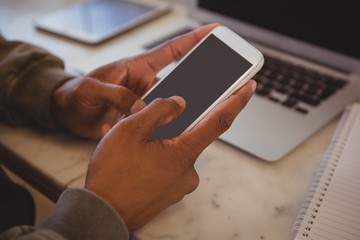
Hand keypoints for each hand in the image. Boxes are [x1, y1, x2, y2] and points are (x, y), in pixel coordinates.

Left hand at [52, 23, 219, 139]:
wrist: (65, 114)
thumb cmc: (76, 93)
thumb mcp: (93, 89)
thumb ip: (117, 95)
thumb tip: (140, 108)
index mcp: (137, 67)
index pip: (171, 50)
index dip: (193, 40)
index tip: (213, 32)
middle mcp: (145, 84)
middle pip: (179, 79)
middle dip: (199, 80)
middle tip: (219, 85)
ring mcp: (143, 102)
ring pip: (170, 103)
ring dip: (182, 109)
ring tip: (198, 113)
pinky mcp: (138, 119)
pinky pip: (157, 121)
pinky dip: (165, 126)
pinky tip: (171, 132)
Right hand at [84, 79, 255, 231]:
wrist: (102, 213)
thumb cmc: (112, 175)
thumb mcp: (130, 130)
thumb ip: (159, 110)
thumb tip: (179, 103)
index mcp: (184, 153)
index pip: (220, 121)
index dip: (237, 101)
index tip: (249, 88)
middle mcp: (188, 172)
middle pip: (191, 137)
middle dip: (174, 126)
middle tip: (150, 126)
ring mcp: (180, 186)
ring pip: (176, 152)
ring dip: (162, 144)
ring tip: (136, 146)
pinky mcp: (169, 194)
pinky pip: (169, 168)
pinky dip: (159, 158)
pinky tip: (138, 161)